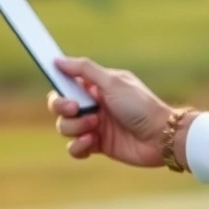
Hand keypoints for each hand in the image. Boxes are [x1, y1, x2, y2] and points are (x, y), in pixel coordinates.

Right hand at [47, 57, 174, 167]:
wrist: (161, 136)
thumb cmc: (141, 106)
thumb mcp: (113, 82)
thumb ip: (85, 70)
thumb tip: (58, 60)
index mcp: (97, 86)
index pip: (67, 82)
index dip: (57, 82)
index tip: (47, 75)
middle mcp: (94, 104)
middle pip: (59, 106)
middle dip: (61, 107)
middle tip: (75, 108)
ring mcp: (94, 125)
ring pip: (64, 126)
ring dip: (75, 126)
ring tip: (96, 126)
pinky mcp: (97, 145)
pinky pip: (74, 148)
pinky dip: (78, 146)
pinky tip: (93, 142)